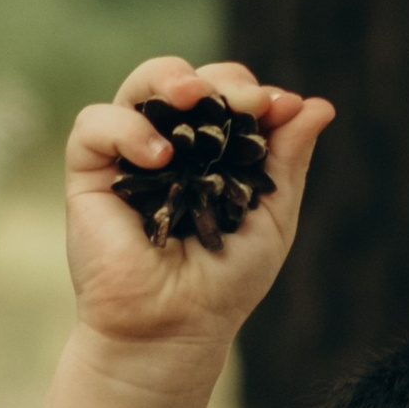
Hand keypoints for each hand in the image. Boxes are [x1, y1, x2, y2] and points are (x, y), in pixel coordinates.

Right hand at [64, 55, 332, 358]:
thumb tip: (319, 105)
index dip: (253, 93)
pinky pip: (94, 126)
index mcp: (211, 152)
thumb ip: (288, 160)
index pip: (228, 97)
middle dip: (219, 80)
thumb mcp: (272, 217)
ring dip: (168, 78)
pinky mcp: (89, 175)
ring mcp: (127, 157)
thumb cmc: (224, 282)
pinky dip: (127, 129)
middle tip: (247, 101)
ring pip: (138, 87)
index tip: (281, 107)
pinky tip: (160, 156)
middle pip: (186, 81)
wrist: (174, 329)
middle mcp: (169, 145)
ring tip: (193, 95)